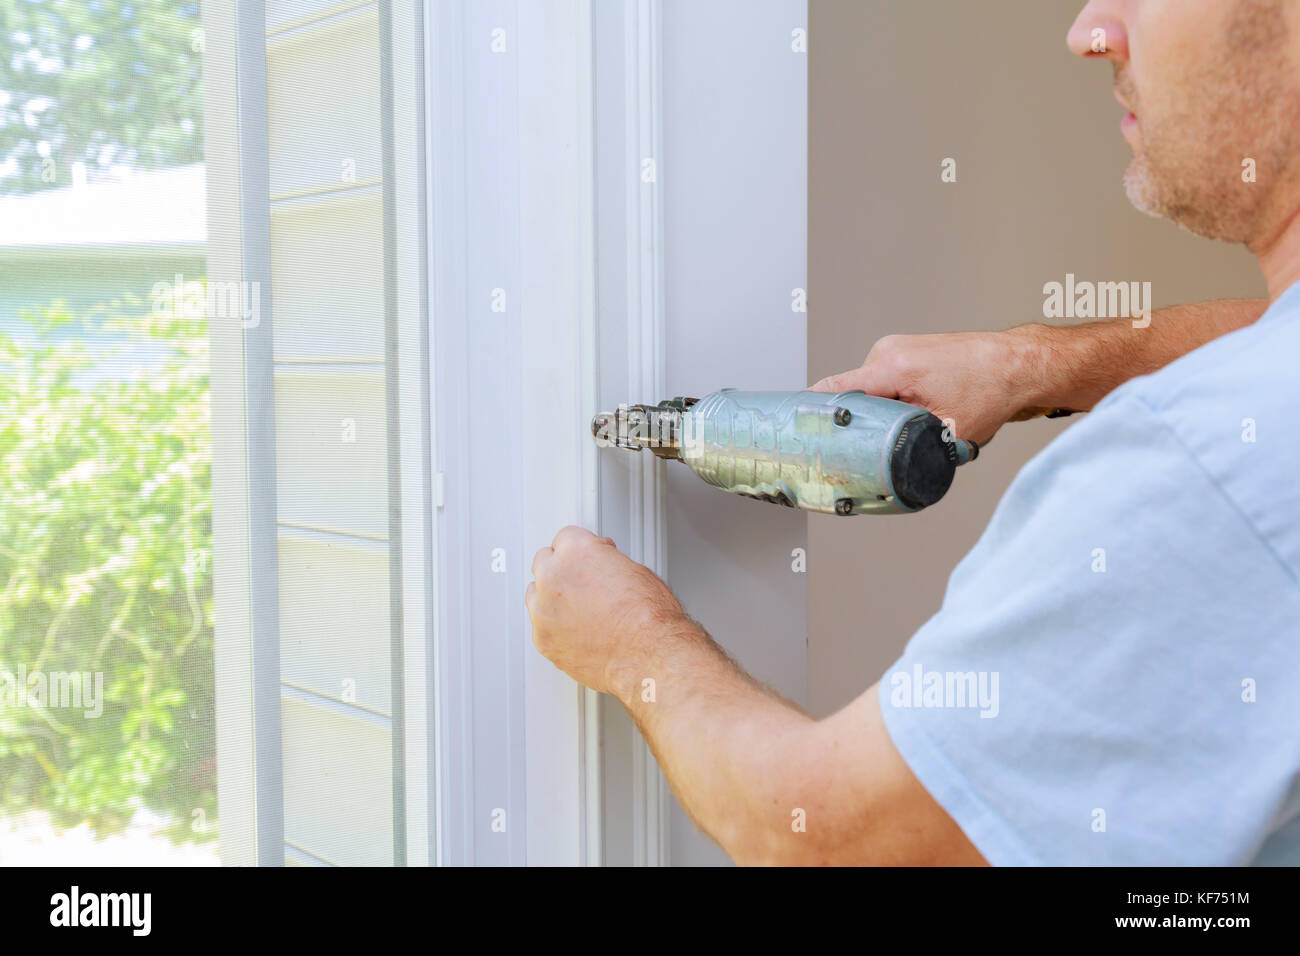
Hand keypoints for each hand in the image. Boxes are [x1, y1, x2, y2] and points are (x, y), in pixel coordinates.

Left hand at [526, 526, 685, 697]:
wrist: (647, 656)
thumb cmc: (648, 617)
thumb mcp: (634, 570)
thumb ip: (606, 562)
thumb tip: (602, 565)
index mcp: (576, 551)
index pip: (565, 537)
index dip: (581, 548)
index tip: (586, 559)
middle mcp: (553, 576)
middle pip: (544, 562)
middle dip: (562, 569)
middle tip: (583, 583)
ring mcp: (543, 610)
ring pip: (535, 595)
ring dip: (552, 598)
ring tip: (580, 610)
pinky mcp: (542, 640)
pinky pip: (541, 627)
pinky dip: (555, 628)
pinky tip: (577, 632)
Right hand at [809, 328, 1048, 444]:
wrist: (1018, 365)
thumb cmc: (991, 391)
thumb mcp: (943, 432)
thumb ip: (905, 446)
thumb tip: (881, 467)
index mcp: (891, 367)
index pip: (831, 390)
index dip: (811, 414)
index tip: (797, 433)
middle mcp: (887, 351)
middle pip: (850, 395)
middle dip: (858, 422)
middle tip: (868, 449)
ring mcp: (895, 347)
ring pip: (869, 390)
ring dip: (880, 411)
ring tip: (912, 424)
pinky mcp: (905, 350)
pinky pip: (883, 380)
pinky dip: (891, 399)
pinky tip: (917, 410)